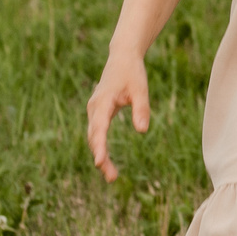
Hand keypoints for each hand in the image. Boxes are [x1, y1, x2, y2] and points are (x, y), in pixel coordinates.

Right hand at [86, 48, 150, 181]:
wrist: (122, 58)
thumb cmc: (132, 72)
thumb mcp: (140, 89)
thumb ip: (141, 109)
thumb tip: (142, 131)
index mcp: (102, 102)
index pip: (99, 128)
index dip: (100, 146)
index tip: (99, 163)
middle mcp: (94, 108)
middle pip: (94, 137)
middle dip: (101, 158)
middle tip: (112, 178)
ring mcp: (94, 111)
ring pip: (94, 137)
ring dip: (101, 156)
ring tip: (112, 176)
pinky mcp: (98, 113)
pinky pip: (97, 133)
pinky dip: (100, 147)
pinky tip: (107, 161)